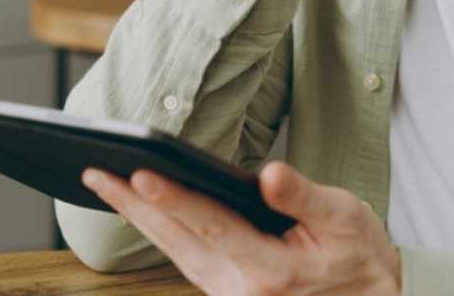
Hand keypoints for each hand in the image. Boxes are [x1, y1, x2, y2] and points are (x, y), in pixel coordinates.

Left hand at [81, 160, 401, 295]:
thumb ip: (304, 197)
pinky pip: (184, 258)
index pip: (211, 226)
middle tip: (95, 170)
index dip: (174, 198)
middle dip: (134, 204)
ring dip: (139, 216)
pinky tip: (140, 206)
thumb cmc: (358, 254)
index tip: (140, 175)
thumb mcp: (345, 217)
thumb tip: (268, 175)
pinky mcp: (225, 291)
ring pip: (173, 251)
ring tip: (105, 181)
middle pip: (177, 240)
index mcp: (270, 270)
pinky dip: (160, 230)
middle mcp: (240, 290)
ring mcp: (229, 295)